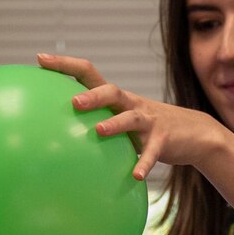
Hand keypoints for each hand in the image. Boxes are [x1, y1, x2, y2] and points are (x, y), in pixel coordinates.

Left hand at [39, 53, 233, 181]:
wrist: (193, 133)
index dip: (65, 64)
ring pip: (130, 118)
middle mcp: (131, 103)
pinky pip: (152, 153)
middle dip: (91, 94)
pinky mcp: (163, 140)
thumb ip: (97, 120)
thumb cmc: (147, 128)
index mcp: (116, 97)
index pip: (87, 73)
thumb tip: (54, 132)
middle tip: (73, 102)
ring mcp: (149, 121)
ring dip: (115, 124)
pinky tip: (135, 176)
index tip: (40, 58)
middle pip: (110, 91)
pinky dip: (143, 164)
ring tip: (98, 131)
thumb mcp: (122, 120)